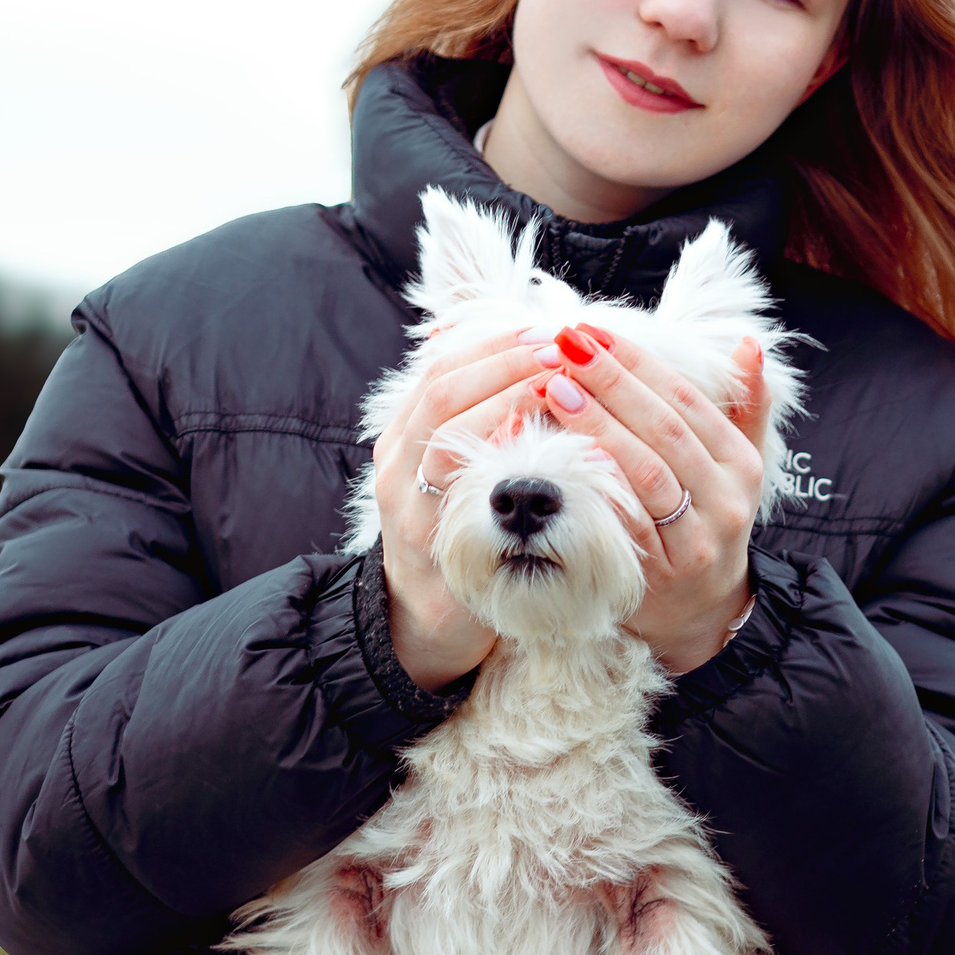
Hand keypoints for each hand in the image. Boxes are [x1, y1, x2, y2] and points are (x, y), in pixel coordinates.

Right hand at [367, 324, 565, 689]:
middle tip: (559, 351)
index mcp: (401, 438)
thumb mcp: (453, 474)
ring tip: (558, 388)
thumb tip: (525, 364)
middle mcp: (396, 466)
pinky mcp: (434, 547)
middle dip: (505, 364)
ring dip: (508, 404)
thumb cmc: (453, 537)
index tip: (543, 332)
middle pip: (443, 392)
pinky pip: (469, 495)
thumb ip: (476, 424)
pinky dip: (508, 465)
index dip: (493, 345)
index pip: (440, 369)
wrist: (423, 622)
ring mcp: (410, 507)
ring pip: (448, 435)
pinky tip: (549, 453)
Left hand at [531, 324, 770, 673]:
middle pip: (665, 431)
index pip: (686, 400)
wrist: (702, 612)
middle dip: (612, 383)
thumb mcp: (734, 466)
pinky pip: (627, 525)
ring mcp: (695, 541)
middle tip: (565, 347)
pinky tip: (565, 458)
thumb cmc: (707, 522)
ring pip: (646, 474)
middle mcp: (726, 501)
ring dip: (598, 427)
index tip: (593, 332)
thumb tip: (749, 344)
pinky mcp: (661, 574)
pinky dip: (598, 489)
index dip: (639, 363)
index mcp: (740, 464)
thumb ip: (744, 406)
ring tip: (555, 389)